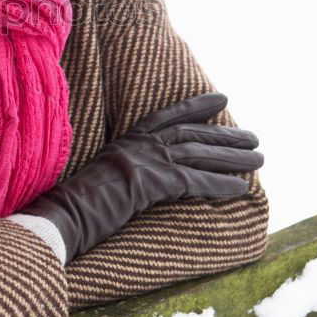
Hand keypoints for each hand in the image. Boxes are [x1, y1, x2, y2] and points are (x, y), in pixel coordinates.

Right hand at [17, 92, 262, 264]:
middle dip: (224, 134)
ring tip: (258, 159)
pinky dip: (219, 184)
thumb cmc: (71, 207)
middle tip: (254, 137)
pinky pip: (193, 180)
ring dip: (232, 156)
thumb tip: (136, 182)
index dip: (195, 107)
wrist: (58, 217)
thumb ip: (121, 173)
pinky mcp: (149, 181)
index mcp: (124, 142)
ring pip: (197, 153)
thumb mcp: (99, 180)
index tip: (221, 98)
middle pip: (190, 133)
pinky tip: (241, 189)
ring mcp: (142, 160)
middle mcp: (136, 145)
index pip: (166, 117)